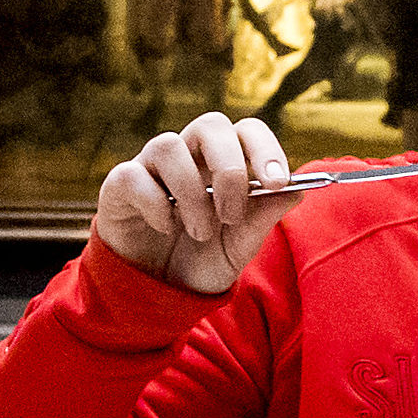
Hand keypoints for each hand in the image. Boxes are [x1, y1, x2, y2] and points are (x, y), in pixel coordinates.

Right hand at [90, 113, 287, 298]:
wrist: (158, 293)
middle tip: (232, 214)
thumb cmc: (201, 260)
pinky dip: (155, 205)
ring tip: (199, 232)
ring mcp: (152, 167)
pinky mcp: (120, 185)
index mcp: (222, 162)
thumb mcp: (239, 248)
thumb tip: (297, 190)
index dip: (265, 148)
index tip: (277, 182)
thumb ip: (263, 219)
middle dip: (229, 169)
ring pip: (168, 145)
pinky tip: (164, 228)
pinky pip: (134, 176)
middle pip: (210, 125)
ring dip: (191, 193)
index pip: (246, 131)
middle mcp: (188, 155)